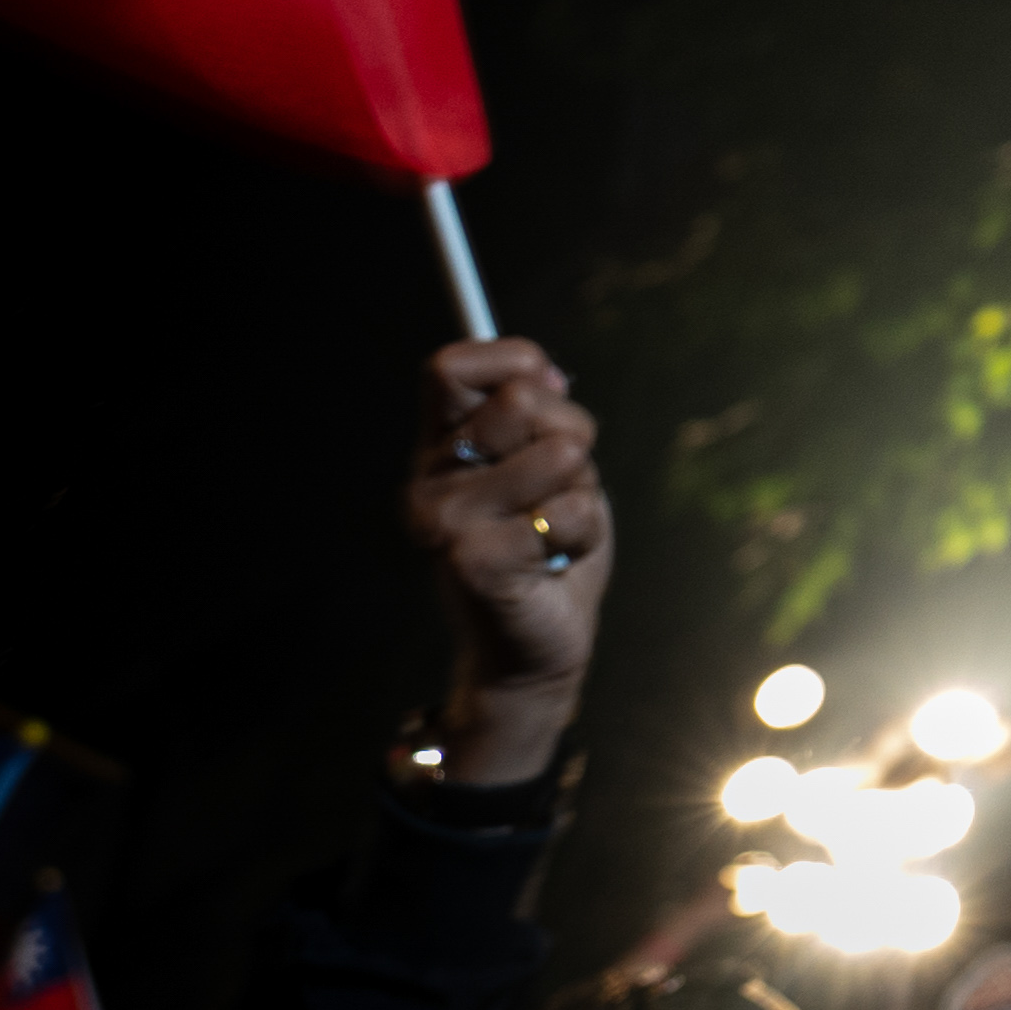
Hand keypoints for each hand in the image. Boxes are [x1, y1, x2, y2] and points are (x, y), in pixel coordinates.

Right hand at [407, 339, 611, 787]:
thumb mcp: (548, 463)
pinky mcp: (474, 563)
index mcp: (439, 446)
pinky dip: (583, 535)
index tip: (545, 392)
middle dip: (572, 435)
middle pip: (522, 400)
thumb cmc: (546, 547)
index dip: (513, 362)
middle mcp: (427, 480)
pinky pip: (572, 513)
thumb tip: (547, 373)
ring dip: (581, 491)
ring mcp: (444, 522)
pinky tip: (553, 562)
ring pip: (559, 454)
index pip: (450, 365)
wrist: (534, 647)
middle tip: (556, 486)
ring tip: (553, 529)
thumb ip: (539, 414)